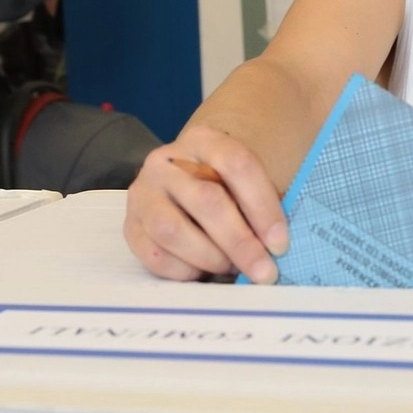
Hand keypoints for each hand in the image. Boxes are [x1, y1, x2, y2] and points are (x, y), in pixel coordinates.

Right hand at [123, 124, 287, 283]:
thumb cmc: (231, 184)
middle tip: (265, 271)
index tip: (281, 243)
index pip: (236, 165)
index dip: (262, 207)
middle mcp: (166, 162)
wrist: (190, 180)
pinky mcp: (131, 226)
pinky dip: (184, 271)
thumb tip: (279, 245)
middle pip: (206, 200)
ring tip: (232, 268)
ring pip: (172, 230)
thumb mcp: (253, 177)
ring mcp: (144, 193)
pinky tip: (204, 272)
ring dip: (210, 257)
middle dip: (240, 242)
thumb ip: (270, 200)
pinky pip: (154, 255)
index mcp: (204, 140)